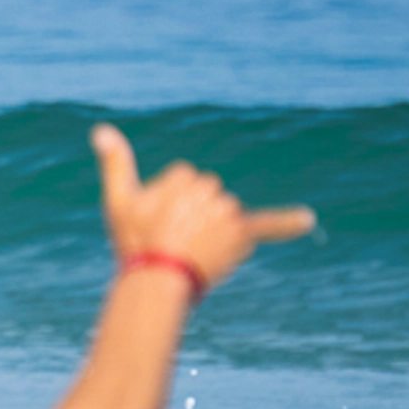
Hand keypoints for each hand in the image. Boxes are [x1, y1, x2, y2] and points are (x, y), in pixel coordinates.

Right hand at [91, 123, 312, 287]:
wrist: (157, 280)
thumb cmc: (134, 240)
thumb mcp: (118, 200)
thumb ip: (115, 162)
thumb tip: (101, 129)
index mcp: (184, 177)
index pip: (184, 184)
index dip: (169, 205)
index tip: (156, 223)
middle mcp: (211, 189)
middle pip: (206, 198)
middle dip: (192, 216)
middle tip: (172, 239)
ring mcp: (227, 212)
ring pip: (224, 214)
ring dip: (211, 230)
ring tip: (191, 250)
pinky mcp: (241, 235)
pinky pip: (268, 225)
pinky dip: (287, 223)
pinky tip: (307, 220)